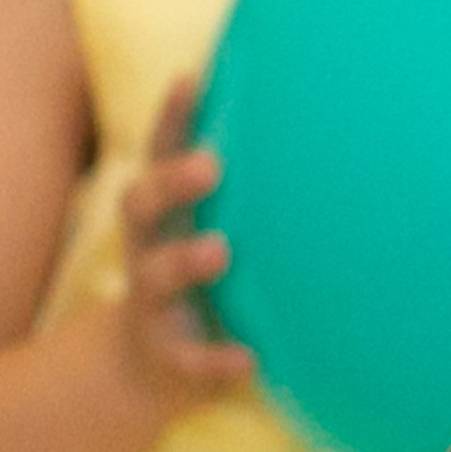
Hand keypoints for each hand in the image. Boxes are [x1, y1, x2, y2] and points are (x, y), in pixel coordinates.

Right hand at [112, 78, 252, 413]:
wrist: (146, 371)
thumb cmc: (196, 282)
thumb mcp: (203, 231)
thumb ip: (242, 191)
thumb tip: (309, 122)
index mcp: (162, 216)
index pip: (158, 157)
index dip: (169, 119)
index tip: (190, 80)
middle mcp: (148, 251)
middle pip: (141, 206)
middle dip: (170, 183)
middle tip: (209, 166)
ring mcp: (153, 306)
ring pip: (156, 278)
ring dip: (185, 261)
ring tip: (218, 250)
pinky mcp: (169, 360)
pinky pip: (190, 361)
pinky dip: (216, 362)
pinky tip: (248, 360)